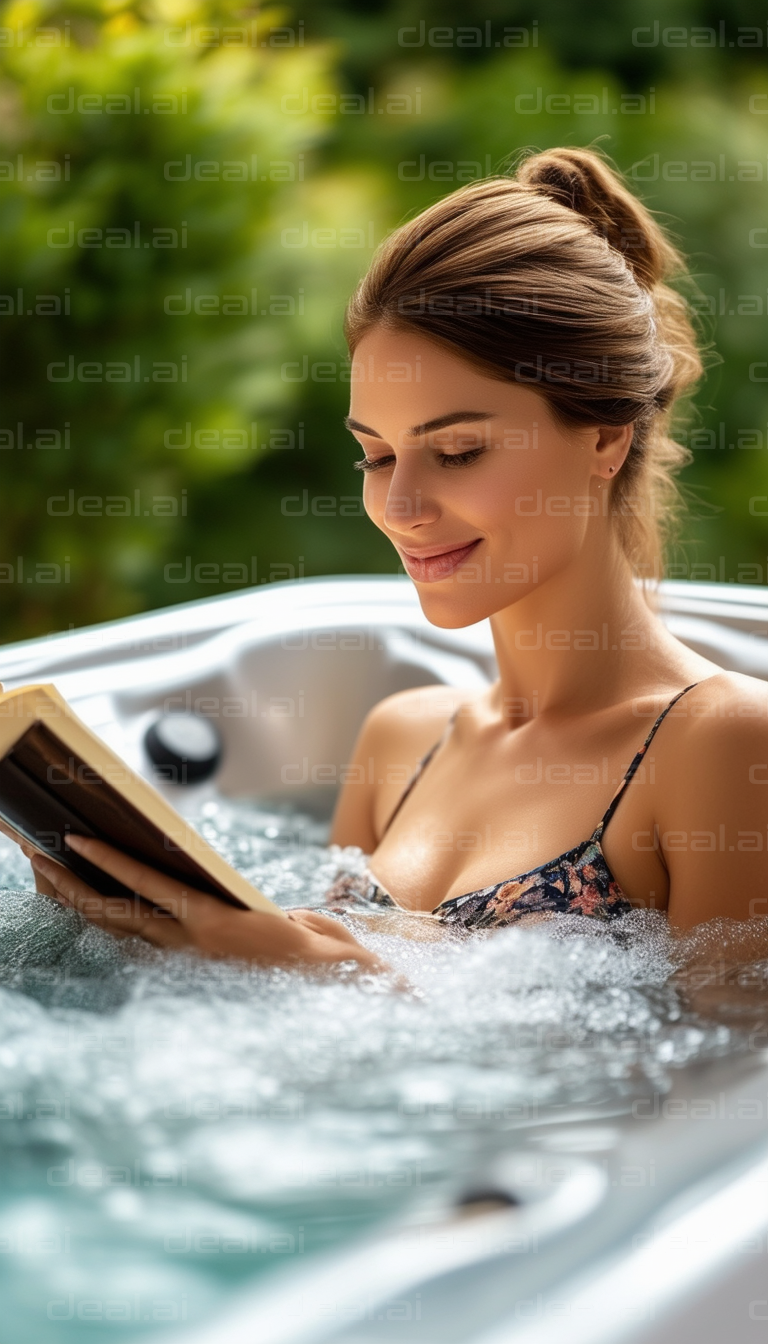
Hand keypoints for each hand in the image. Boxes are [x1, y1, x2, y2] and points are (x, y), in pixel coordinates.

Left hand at [29, 835, 386, 973]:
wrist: (343, 1002)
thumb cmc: (327, 955)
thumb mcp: (298, 918)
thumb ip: (255, 907)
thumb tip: (229, 906)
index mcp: (217, 924)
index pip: (149, 889)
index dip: (108, 864)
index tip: (74, 841)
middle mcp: (193, 948)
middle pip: (115, 914)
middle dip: (71, 885)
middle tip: (37, 856)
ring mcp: (189, 967)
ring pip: (118, 934)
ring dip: (79, 905)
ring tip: (47, 877)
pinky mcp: (194, 979)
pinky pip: (139, 951)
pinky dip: (108, 929)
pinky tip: (87, 910)